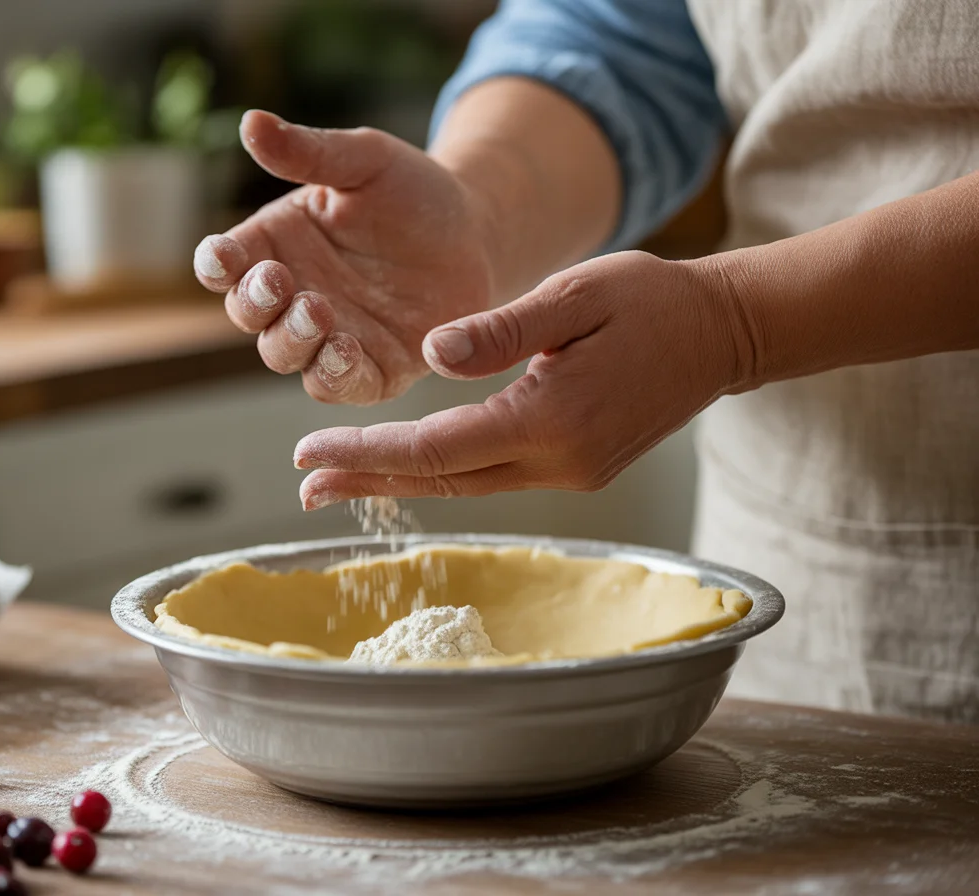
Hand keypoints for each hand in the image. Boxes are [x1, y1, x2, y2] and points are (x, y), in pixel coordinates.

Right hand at [194, 111, 493, 404]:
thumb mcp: (363, 160)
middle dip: (255, 303)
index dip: (217, 264)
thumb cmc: (410, 191)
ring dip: (291, 340)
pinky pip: (338, 384)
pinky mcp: (372, 370)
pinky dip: (333, 375)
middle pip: (249, 316)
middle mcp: (292, 298)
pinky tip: (343, 352)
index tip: (224, 257)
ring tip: (316, 311)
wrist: (475, 232)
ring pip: (286, 355)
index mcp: (275, 246)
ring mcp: (329, 337)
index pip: (225, 264)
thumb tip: (251, 122)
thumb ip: (309, 152)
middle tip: (280, 283)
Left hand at [292, 251, 749, 507]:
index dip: (367, 453)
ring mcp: (571, 473)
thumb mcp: (574, 296)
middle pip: (444, 479)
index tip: (307, 456)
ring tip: (340, 478)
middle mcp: (559, 462)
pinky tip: (412, 462)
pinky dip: (446, 470)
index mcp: (550, 418)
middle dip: (369, 480)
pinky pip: (496, 476)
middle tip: (303, 485)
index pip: (437, 448)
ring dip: (403, 481)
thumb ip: (501, 330)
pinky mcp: (578, 469)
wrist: (720, 335)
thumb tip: (430, 355)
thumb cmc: (649, 300)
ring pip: (468, 484)